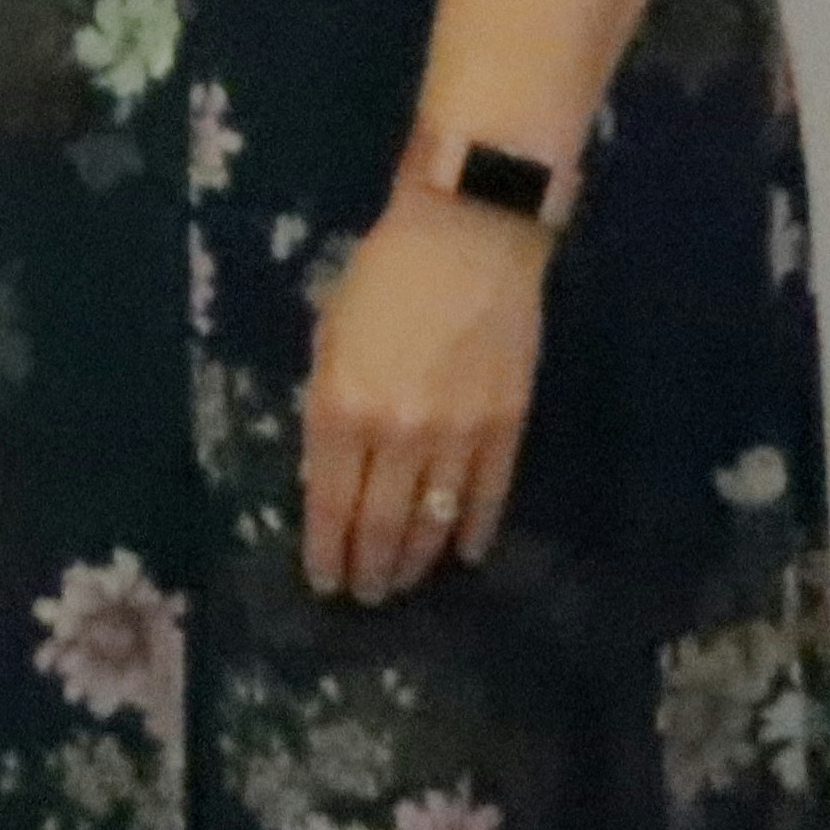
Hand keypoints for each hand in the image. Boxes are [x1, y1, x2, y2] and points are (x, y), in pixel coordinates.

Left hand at [300, 188, 551, 601]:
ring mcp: (455, 437)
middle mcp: (394, 435)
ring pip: (432, 522)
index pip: (327, 503)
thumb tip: (328, 472)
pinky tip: (463, 554)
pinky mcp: (506, 428)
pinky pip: (487, 497)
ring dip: (414, 561)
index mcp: (339, 408)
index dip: (325, 550)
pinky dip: (472, 530)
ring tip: (403, 584)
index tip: (323, 582)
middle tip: (365, 596)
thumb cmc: (383, 274)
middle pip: (380, 525)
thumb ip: (328, 409)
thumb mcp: (330, 337)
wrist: (468, 233)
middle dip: (368, 569)